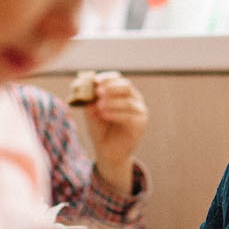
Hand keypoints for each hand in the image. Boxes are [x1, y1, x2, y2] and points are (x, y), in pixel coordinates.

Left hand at [79, 71, 146, 192]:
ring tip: (99, 106)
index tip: (96, 81)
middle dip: (111, 87)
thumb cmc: (100, 129)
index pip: (118, 79)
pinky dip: (115, 114)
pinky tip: (104, 114)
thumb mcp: (92, 112)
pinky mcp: (140, 124)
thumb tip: (88, 89)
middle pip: (126, 86)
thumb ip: (91, 101)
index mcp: (122, 93)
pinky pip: (129, 116)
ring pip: (128, 101)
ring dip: (112, 102)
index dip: (108, 78)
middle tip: (98, 92)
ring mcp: (139, 111)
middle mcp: (134, 99)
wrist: (108, 150)